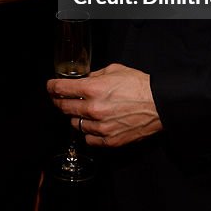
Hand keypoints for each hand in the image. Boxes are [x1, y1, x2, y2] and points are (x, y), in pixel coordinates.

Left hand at [48, 63, 162, 147]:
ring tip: (86, 112)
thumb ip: (94, 75)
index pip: (60, 89)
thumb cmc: (139, 85)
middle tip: (62, 99)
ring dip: (76, 117)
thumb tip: (83, 79)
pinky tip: (95, 125)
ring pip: (75, 124)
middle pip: (63, 108)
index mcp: (92, 89)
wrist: (159, 104)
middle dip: (60, 101)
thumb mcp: (114, 70)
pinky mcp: (109, 140)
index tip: (50, 87)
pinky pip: (88, 138)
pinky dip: (89, 132)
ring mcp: (100, 127)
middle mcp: (93, 109)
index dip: (52, 87)